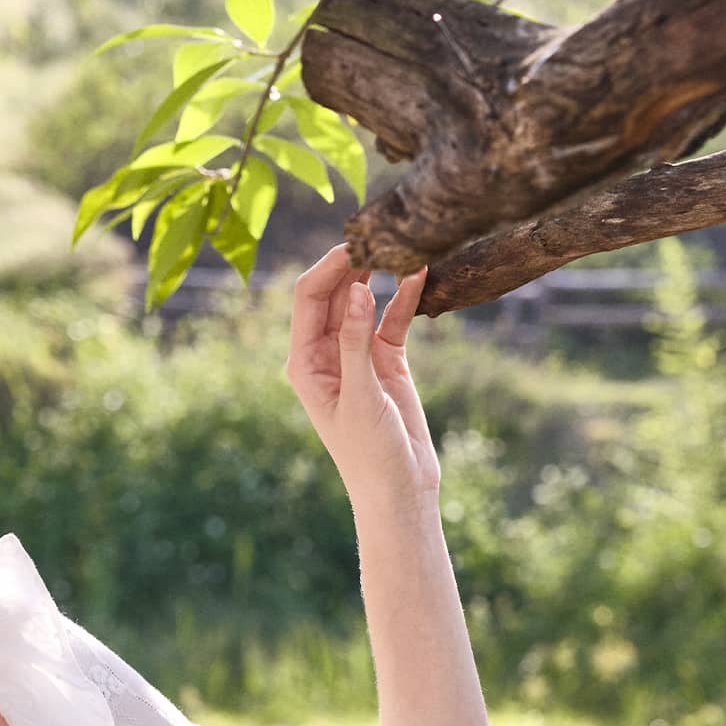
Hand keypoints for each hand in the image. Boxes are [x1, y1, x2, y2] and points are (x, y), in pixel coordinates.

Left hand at [286, 243, 440, 509]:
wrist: (399, 492)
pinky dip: (405, 297)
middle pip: (333, 291)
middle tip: (384, 234)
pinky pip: (393, 317)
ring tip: (403, 245)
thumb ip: (355, 341)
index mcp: (304, 361)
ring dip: (380, 274)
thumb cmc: (369, 455)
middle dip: (354, 262)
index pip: (308, 297)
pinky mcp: (385, 359)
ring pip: (363, 299)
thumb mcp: (360, 396)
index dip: (329, 266)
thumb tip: (355, 290)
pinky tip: (421, 274)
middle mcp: (325, 352)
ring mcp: (356, 353)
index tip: (358, 243)